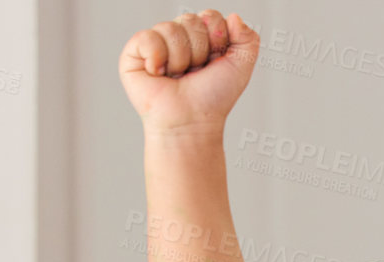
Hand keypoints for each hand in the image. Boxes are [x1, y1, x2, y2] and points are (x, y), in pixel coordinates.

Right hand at [119, 9, 259, 132]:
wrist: (192, 122)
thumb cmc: (213, 99)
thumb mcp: (241, 68)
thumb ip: (248, 39)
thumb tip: (234, 17)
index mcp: (202, 38)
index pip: (210, 16)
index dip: (216, 39)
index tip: (215, 62)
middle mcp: (178, 38)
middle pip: (191, 20)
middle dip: (199, 51)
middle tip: (195, 73)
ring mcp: (156, 44)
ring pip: (171, 28)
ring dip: (181, 59)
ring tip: (178, 77)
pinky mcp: (135, 53)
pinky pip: (148, 36)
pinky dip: (157, 57)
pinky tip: (159, 74)